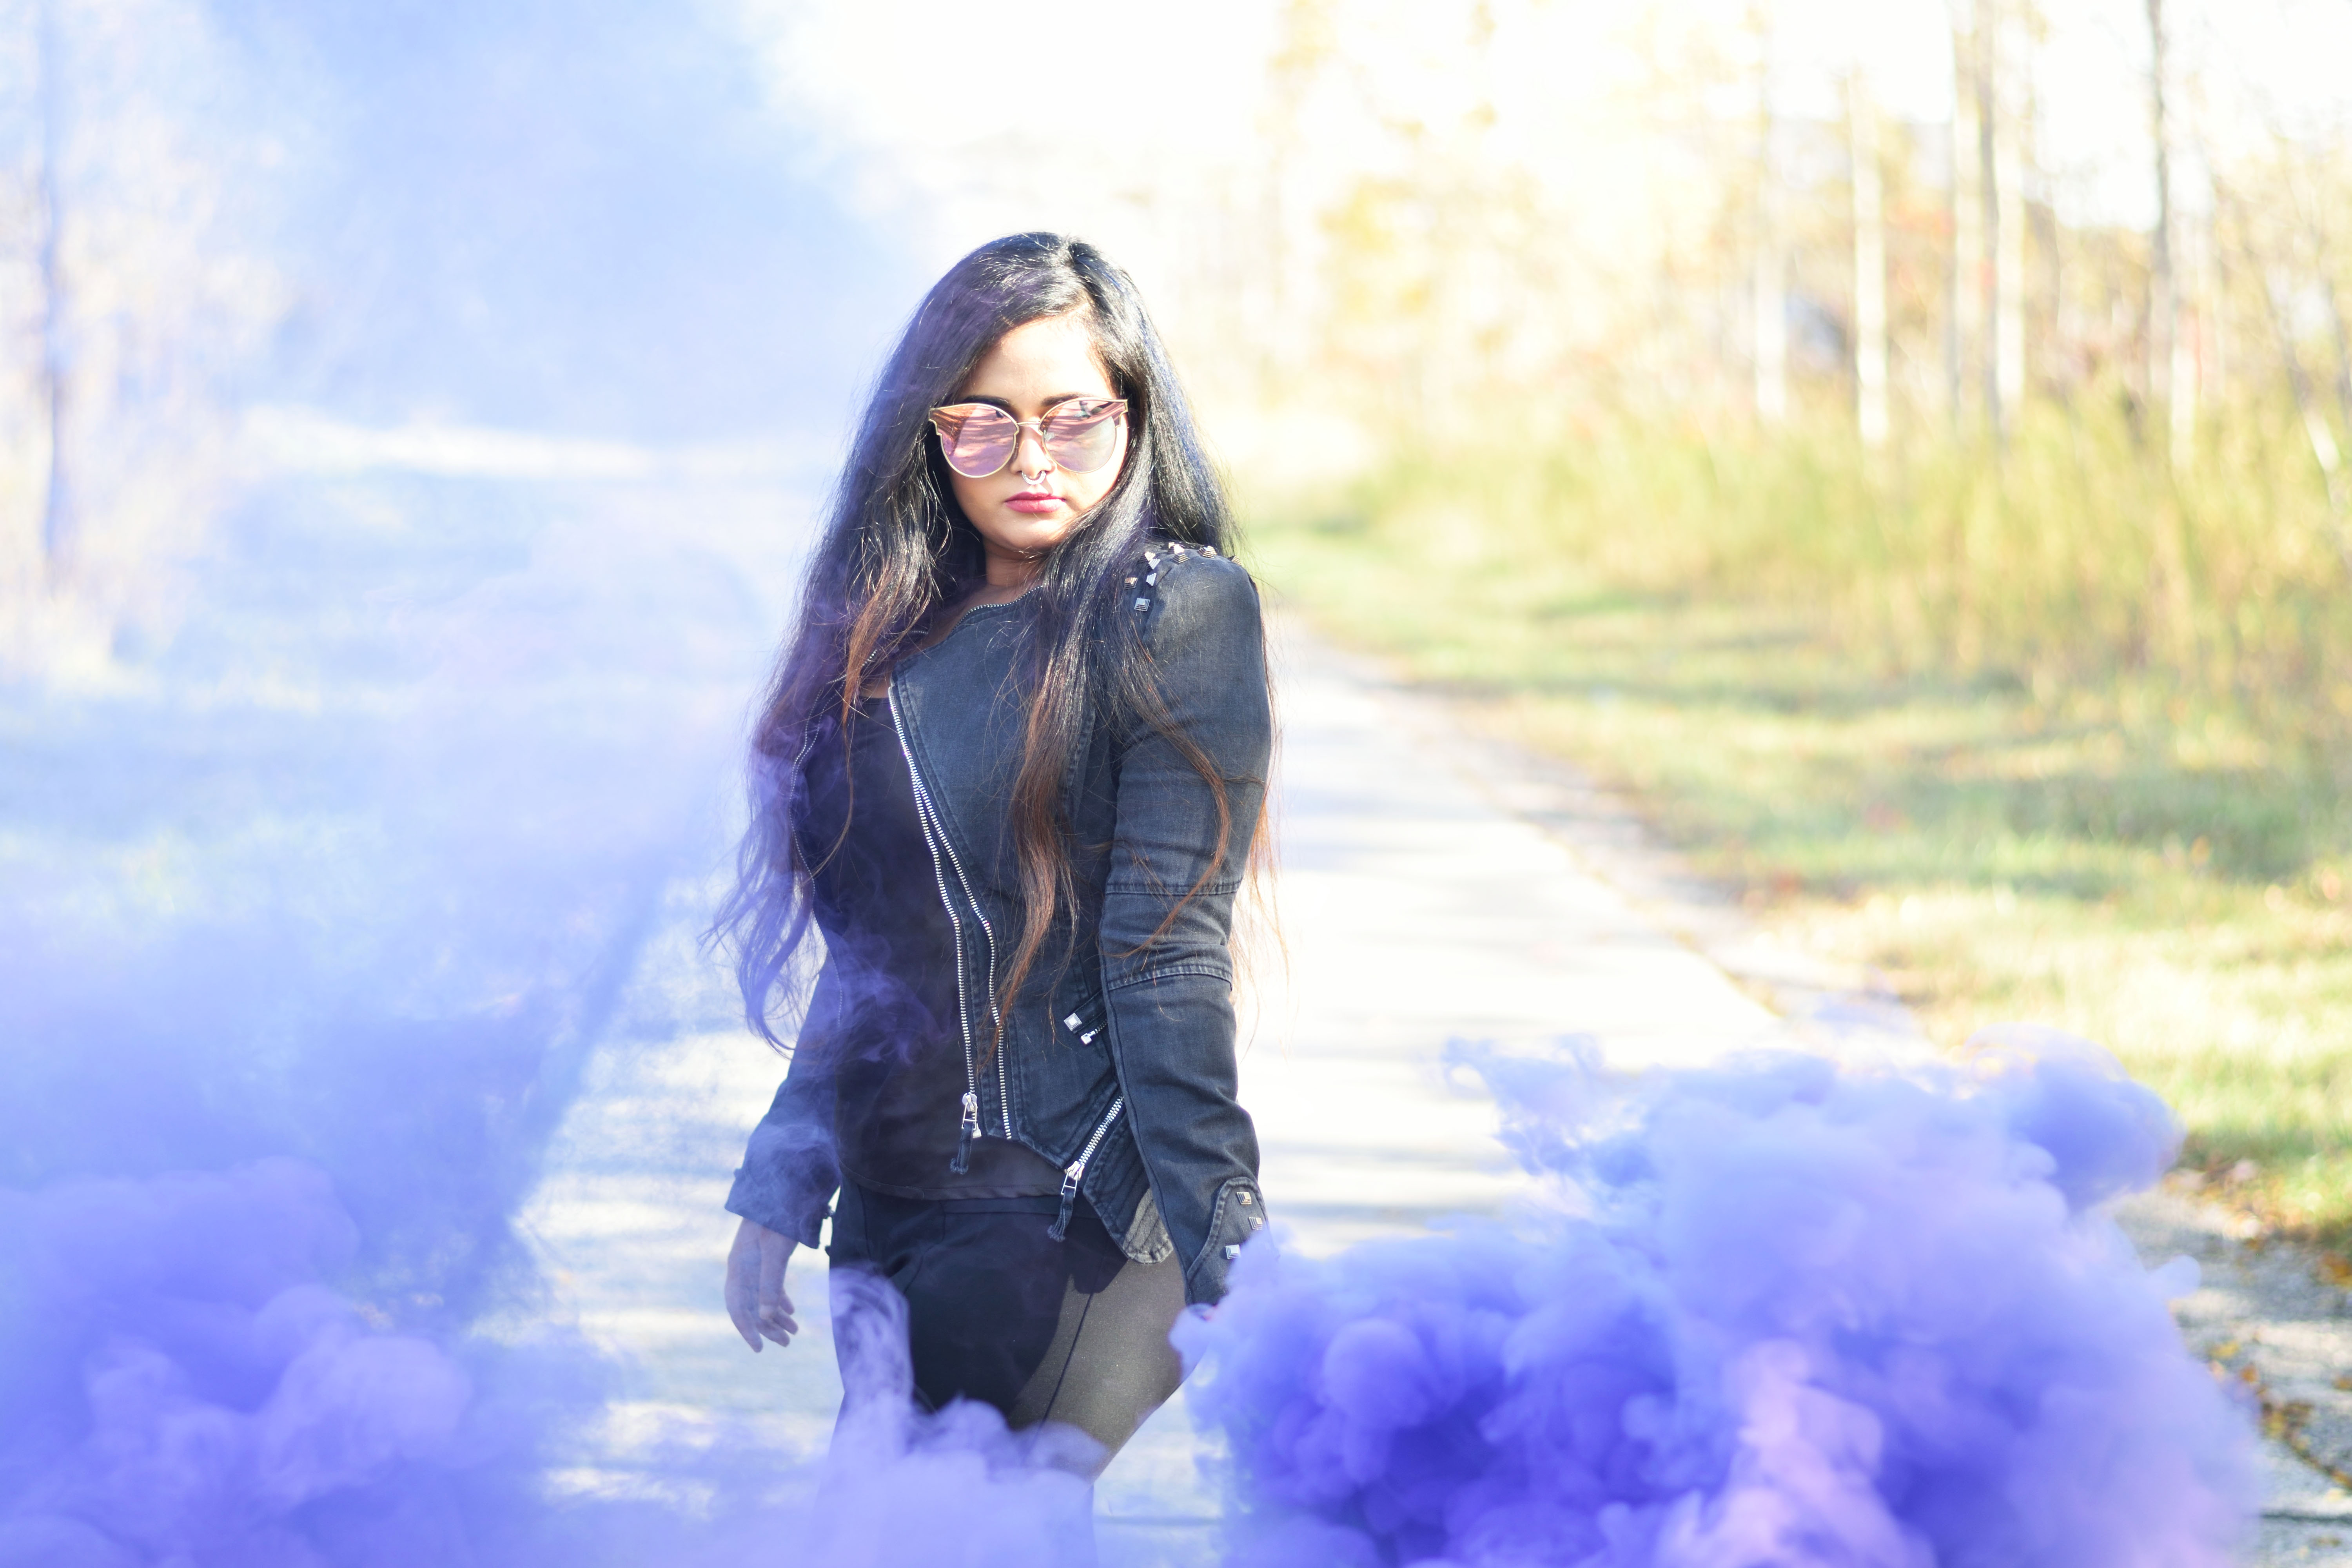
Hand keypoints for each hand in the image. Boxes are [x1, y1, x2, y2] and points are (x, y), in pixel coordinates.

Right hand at [724, 1216, 798, 1351]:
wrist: (784, 1188)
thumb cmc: (778, 1219)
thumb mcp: (776, 1252)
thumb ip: (770, 1283)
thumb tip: (765, 1316)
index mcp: (738, 1267)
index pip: (736, 1307)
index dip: (747, 1329)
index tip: (759, 1349)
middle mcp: (743, 1267)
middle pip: (751, 1306)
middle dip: (767, 1327)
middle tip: (786, 1343)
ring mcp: (754, 1262)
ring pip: (762, 1297)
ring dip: (776, 1316)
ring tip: (794, 1332)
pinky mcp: (766, 1256)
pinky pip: (769, 1285)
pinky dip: (780, 1299)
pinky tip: (791, 1311)